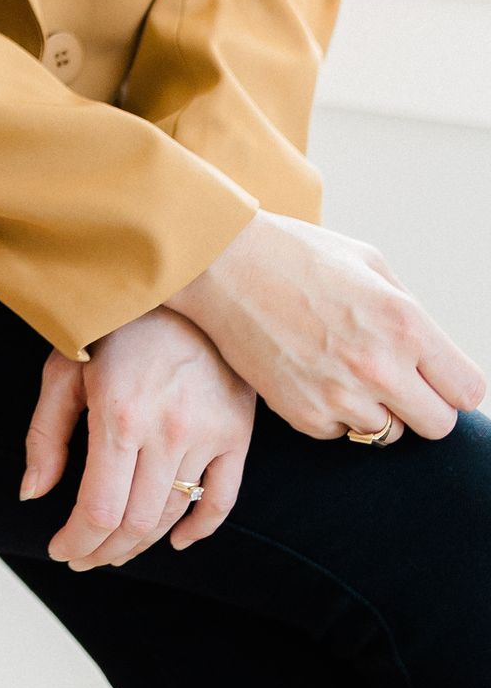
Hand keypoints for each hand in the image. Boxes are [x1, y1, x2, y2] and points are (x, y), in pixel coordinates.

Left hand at [23, 307, 254, 568]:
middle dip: (102, 551)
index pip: (99, 509)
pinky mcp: (237, 433)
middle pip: (135, 524)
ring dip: (140, 545)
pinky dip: (199, 531)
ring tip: (114, 548)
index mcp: (119, 415)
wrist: (183, 286)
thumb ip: (45, 433)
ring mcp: (208, 434)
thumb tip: (32, 495)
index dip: (76, 541)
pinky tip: (175, 541)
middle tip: (84, 555)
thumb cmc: (112, 326)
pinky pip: (223, 501)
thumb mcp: (64, 367)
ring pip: (173, 516)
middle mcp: (167, 431)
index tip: (60, 549)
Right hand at [168, 212, 486, 442]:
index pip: (467, 391)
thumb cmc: (296, 254)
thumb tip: (434, 354)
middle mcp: (378, 366)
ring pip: (388, 434)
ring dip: (375, 410)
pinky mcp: (303, 415)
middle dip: (423, 405)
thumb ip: (409, 311)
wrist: (220, 263)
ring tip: (343, 370)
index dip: (454, 385)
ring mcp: (339, 395)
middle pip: (438, 425)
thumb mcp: (369, 263)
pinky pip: (339, 433)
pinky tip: (310, 375)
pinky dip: (331, 413)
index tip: (436, 376)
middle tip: (396, 381)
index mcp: (404, 322)